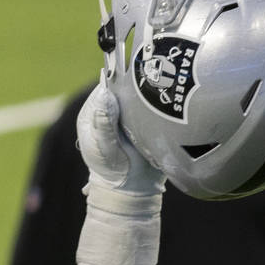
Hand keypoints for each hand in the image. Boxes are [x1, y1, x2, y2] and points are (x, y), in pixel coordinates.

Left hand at [76, 80, 165, 197]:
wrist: (131, 188)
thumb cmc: (111, 171)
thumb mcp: (104, 148)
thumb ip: (104, 124)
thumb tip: (105, 94)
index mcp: (94, 113)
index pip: (106, 85)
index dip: (120, 78)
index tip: (137, 75)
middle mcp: (110, 110)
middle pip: (124, 86)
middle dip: (138, 82)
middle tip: (156, 79)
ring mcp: (127, 114)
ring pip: (139, 93)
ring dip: (151, 91)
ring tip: (166, 87)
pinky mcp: (143, 120)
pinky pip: (151, 104)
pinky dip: (159, 102)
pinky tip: (171, 100)